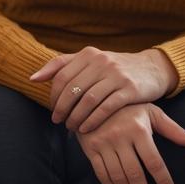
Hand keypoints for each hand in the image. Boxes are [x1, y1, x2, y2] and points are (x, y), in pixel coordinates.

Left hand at [31, 46, 177, 132]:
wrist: (151, 69)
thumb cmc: (114, 69)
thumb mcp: (90, 61)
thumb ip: (61, 66)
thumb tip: (32, 78)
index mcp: (89, 54)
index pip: (62, 75)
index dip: (54, 96)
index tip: (54, 110)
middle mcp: (102, 61)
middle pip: (72, 88)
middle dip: (62, 108)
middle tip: (58, 122)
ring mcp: (116, 75)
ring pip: (88, 100)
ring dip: (76, 117)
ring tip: (71, 128)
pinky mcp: (130, 89)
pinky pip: (106, 107)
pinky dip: (92, 120)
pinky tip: (86, 129)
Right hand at [76, 103, 184, 183]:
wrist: (94, 98)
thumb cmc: (130, 107)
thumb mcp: (152, 112)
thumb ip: (173, 129)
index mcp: (139, 129)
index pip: (154, 162)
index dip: (163, 182)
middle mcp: (120, 137)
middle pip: (135, 174)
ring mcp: (103, 144)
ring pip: (118, 177)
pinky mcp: (90, 149)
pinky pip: (101, 174)